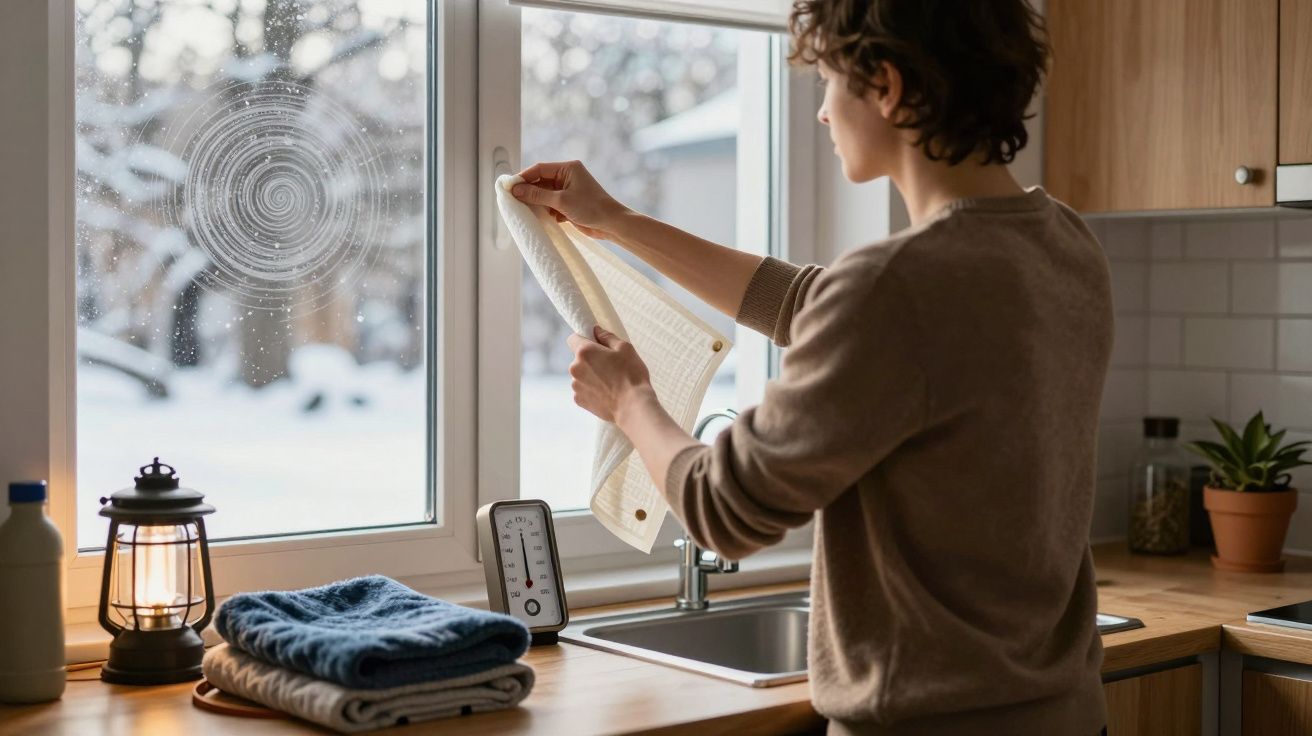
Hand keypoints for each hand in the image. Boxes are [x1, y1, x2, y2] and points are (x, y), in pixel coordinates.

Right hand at [511, 161, 629, 240]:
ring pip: (544, 194)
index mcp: (568, 168)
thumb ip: (537, 195)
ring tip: (523, 210)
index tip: (509, 187)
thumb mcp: (561, 201)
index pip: (539, 169)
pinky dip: (545, 211)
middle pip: (540, 181)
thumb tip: (516, 190)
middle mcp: (567, 177)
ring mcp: (568, 191)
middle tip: (513, 200)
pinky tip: (540, 218)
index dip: (523, 177)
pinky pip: (551, 204)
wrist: (612, 224)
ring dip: (536, 202)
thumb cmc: (591, 208)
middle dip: (528, 191)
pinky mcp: (569, 204)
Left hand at [566, 326, 653, 422]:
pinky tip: (606, 393)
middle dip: (591, 360)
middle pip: (579, 358)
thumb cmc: (631, 375)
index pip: (573, 338)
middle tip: (610, 366)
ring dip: (591, 375)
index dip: (584, 339)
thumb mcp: (625, 348)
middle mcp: (575, 368)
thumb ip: (607, 337)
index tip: (596, 345)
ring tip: (610, 382)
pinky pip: (583, 389)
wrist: (633, 406)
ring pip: (581, 375)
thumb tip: (596, 331)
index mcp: (584, 352)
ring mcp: (575, 386)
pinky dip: (591, 390)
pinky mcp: (579, 400)